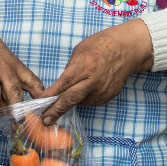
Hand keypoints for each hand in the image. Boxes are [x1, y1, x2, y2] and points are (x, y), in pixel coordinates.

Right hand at [0, 9, 43, 108]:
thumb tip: (8, 104)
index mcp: (16, 65)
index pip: (34, 83)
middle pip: (14, 96)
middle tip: (15, 124)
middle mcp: (5, 69)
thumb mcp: (6, 58)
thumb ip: (10, 79)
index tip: (42, 111)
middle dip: (15, 113)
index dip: (40, 98)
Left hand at [39, 19, 153, 124]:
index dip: (51, 95)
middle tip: (45, 120)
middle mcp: (93, 81)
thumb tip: (60, 85)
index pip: (64, 84)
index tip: (40, 102)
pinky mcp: (109, 96)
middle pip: (71, 99)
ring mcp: (102, 91)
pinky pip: (91, 101)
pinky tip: (88, 86)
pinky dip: (85, 97)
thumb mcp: (79, 51)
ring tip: (77, 85)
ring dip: (73, 99)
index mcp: (84, 67)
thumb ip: (70, 69)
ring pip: (81, 101)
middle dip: (56, 111)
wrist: (126, 49)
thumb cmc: (100, 45)